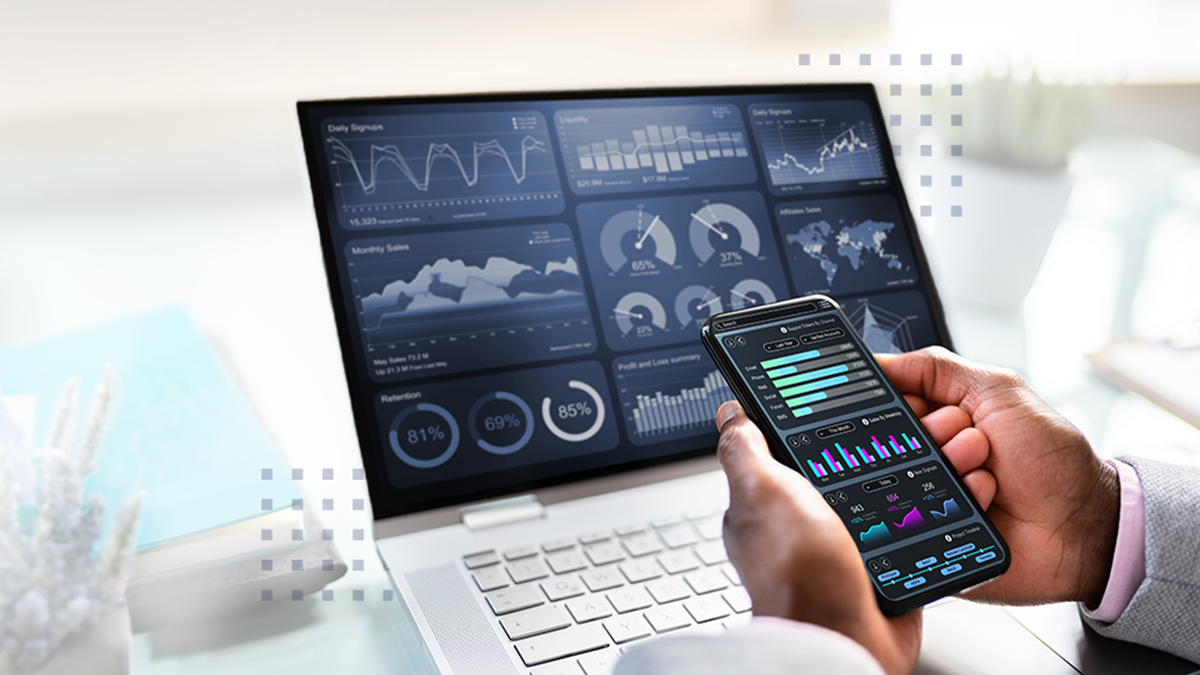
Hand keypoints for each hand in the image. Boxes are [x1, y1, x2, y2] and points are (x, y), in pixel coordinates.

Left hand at [717, 401, 921, 674]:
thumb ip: (744, 450)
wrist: (845, 638)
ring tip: (903, 468)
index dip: (798, 428)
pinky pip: (893, 537)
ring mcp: (834, 552)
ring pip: (863, 503)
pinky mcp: (872, 572)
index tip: (827, 405)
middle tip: (877, 439)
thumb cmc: (795, 572)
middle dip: (850, 459)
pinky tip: (916, 509)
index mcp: (761, 507)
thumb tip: (730, 413)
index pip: (775, 454)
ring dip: (884, 490)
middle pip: (826, 475)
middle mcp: (795, 530)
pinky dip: (906, 524)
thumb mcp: (761, 489)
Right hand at [878, 347, 1119, 606]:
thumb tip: (879, 361)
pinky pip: (920, 510)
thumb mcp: (999, 390)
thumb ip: (937, 368)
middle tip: (973, 435)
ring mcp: (933, 490)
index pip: (893, 399)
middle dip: (934, 430)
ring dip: (952, 462)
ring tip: (987, 466)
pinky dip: (960, 494)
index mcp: (943, 415)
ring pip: (904, 473)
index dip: (900, 399)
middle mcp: (935, 452)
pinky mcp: (935, 527)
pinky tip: (988, 493)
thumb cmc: (1052, 458)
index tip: (917, 403)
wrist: (1081, 524)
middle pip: (894, 436)